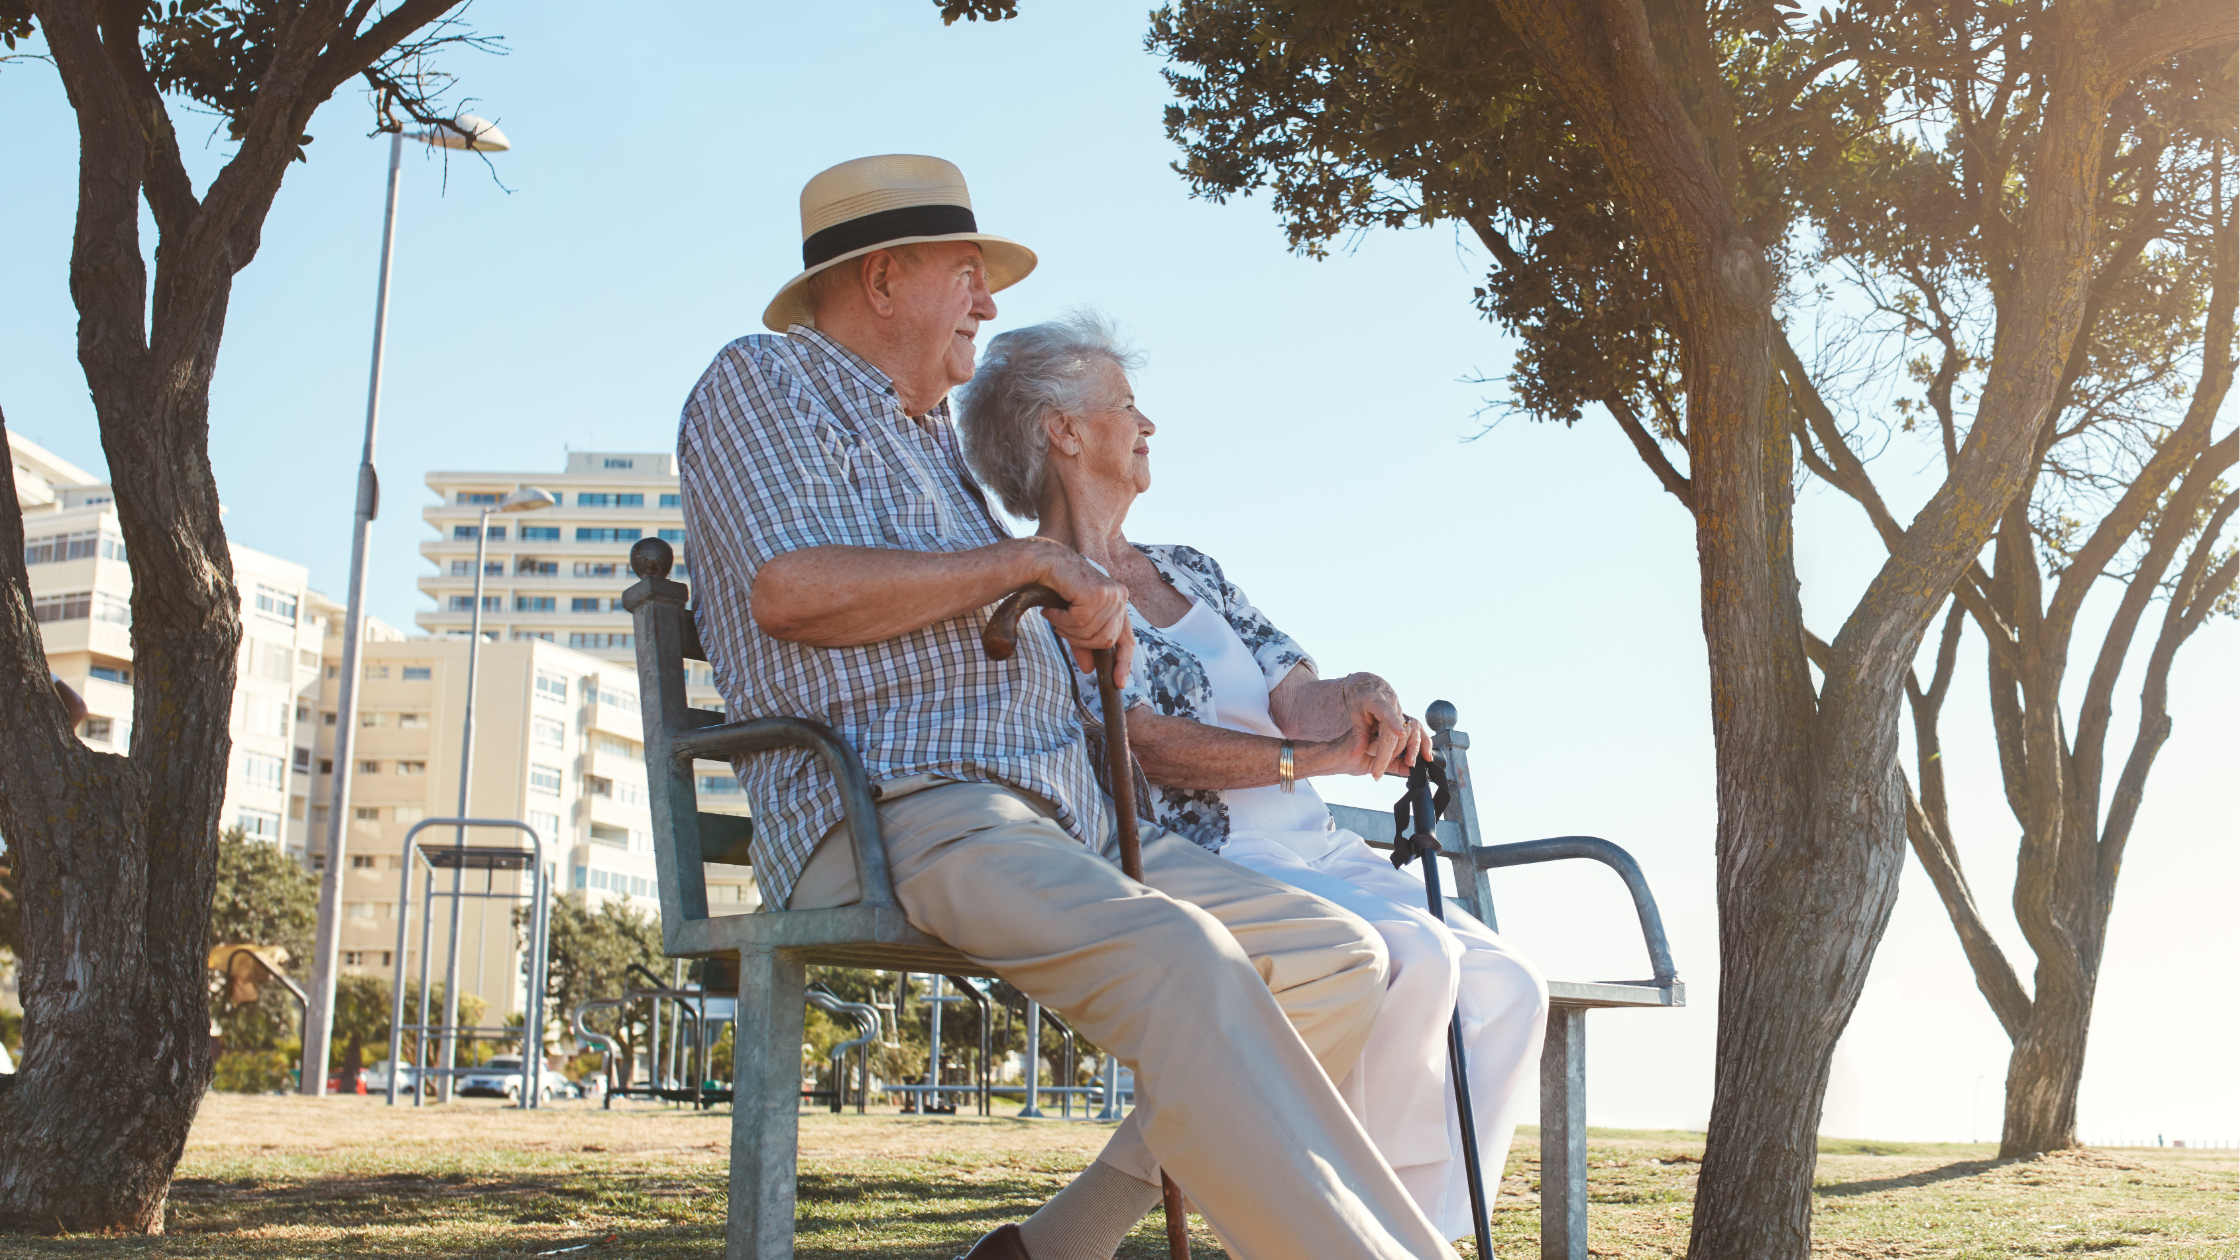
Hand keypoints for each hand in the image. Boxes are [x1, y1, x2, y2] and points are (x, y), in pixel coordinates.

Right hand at [1031, 543, 1135, 687]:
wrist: (1044, 563)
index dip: (1123, 662)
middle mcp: (1120, 597)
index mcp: (1119, 603)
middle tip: (1060, 628)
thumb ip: (1084, 643)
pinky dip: (1061, 619)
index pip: (1127, 639)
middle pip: (1105, 641)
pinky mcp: (1097, 593)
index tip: (1118, 683)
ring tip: (1055, 615)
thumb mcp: (1073, 622)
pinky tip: (1053, 609)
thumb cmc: (1058, 589)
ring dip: (1067, 629)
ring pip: (1090, 633)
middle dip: (1080, 641)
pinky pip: (1079, 623)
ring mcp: (1111, 594)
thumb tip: (1090, 670)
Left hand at [1337, 673, 1430, 780]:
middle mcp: (1393, 705)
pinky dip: (1423, 743)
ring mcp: (1402, 711)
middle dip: (1389, 754)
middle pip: (1395, 732)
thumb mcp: (1354, 714)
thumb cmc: (1360, 700)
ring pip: (1410, 732)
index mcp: (1377, 700)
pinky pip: (1418, 731)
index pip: (1386, 713)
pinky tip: (1427, 756)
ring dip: (1411, 749)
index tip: (1400, 734)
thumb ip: (1358, 734)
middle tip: (1377, 771)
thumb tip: (1356, 754)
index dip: (1394, 723)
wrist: (1369, 686)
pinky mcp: (1407, 718)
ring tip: (1408, 764)